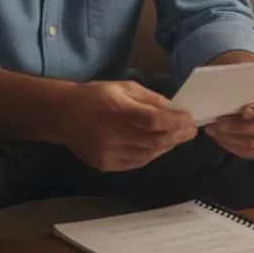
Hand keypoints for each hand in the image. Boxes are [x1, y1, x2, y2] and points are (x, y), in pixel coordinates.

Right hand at [61, 81, 196, 171]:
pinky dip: (152, 155)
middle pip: (154, 140)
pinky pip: (137, 162)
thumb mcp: (124, 88)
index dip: (175, 122)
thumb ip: (150, 99)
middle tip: (191, 131)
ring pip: (148, 154)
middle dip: (178, 136)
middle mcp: (112, 134)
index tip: (190, 119)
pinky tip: (159, 146)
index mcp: (117, 110)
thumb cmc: (96, 96)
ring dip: (167, 146)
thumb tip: (175, 109)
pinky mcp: (105, 165)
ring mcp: (108, 153)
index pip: (153, 121)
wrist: (62, 115)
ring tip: (178, 138)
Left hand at [205, 88, 253, 159]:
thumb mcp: (248, 78)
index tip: (243, 110)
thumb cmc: (250, 86)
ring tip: (213, 130)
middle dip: (236, 127)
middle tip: (217, 122)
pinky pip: (250, 154)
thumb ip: (241, 81)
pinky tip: (220, 138)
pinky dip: (233, 147)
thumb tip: (221, 83)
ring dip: (231, 138)